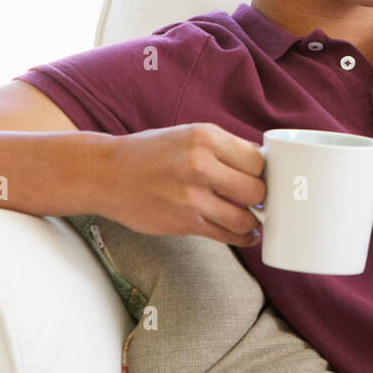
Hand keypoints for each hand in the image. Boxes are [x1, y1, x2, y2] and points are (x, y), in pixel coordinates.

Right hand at [98, 122, 265, 245]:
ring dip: (252, 220)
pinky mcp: (185, 223)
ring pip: (245, 217)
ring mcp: (192, 198)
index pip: (258, 160)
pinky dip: (243, 237)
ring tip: (249, 216)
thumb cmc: (152, 153)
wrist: (107, 174)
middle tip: (255, 197)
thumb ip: (226, 148)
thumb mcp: (190, 135)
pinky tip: (245, 234)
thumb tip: (265, 166)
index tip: (259, 176)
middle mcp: (200, 166)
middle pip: (257, 190)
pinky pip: (227, 235)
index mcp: (205, 137)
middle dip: (260, 196)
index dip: (262, 171)